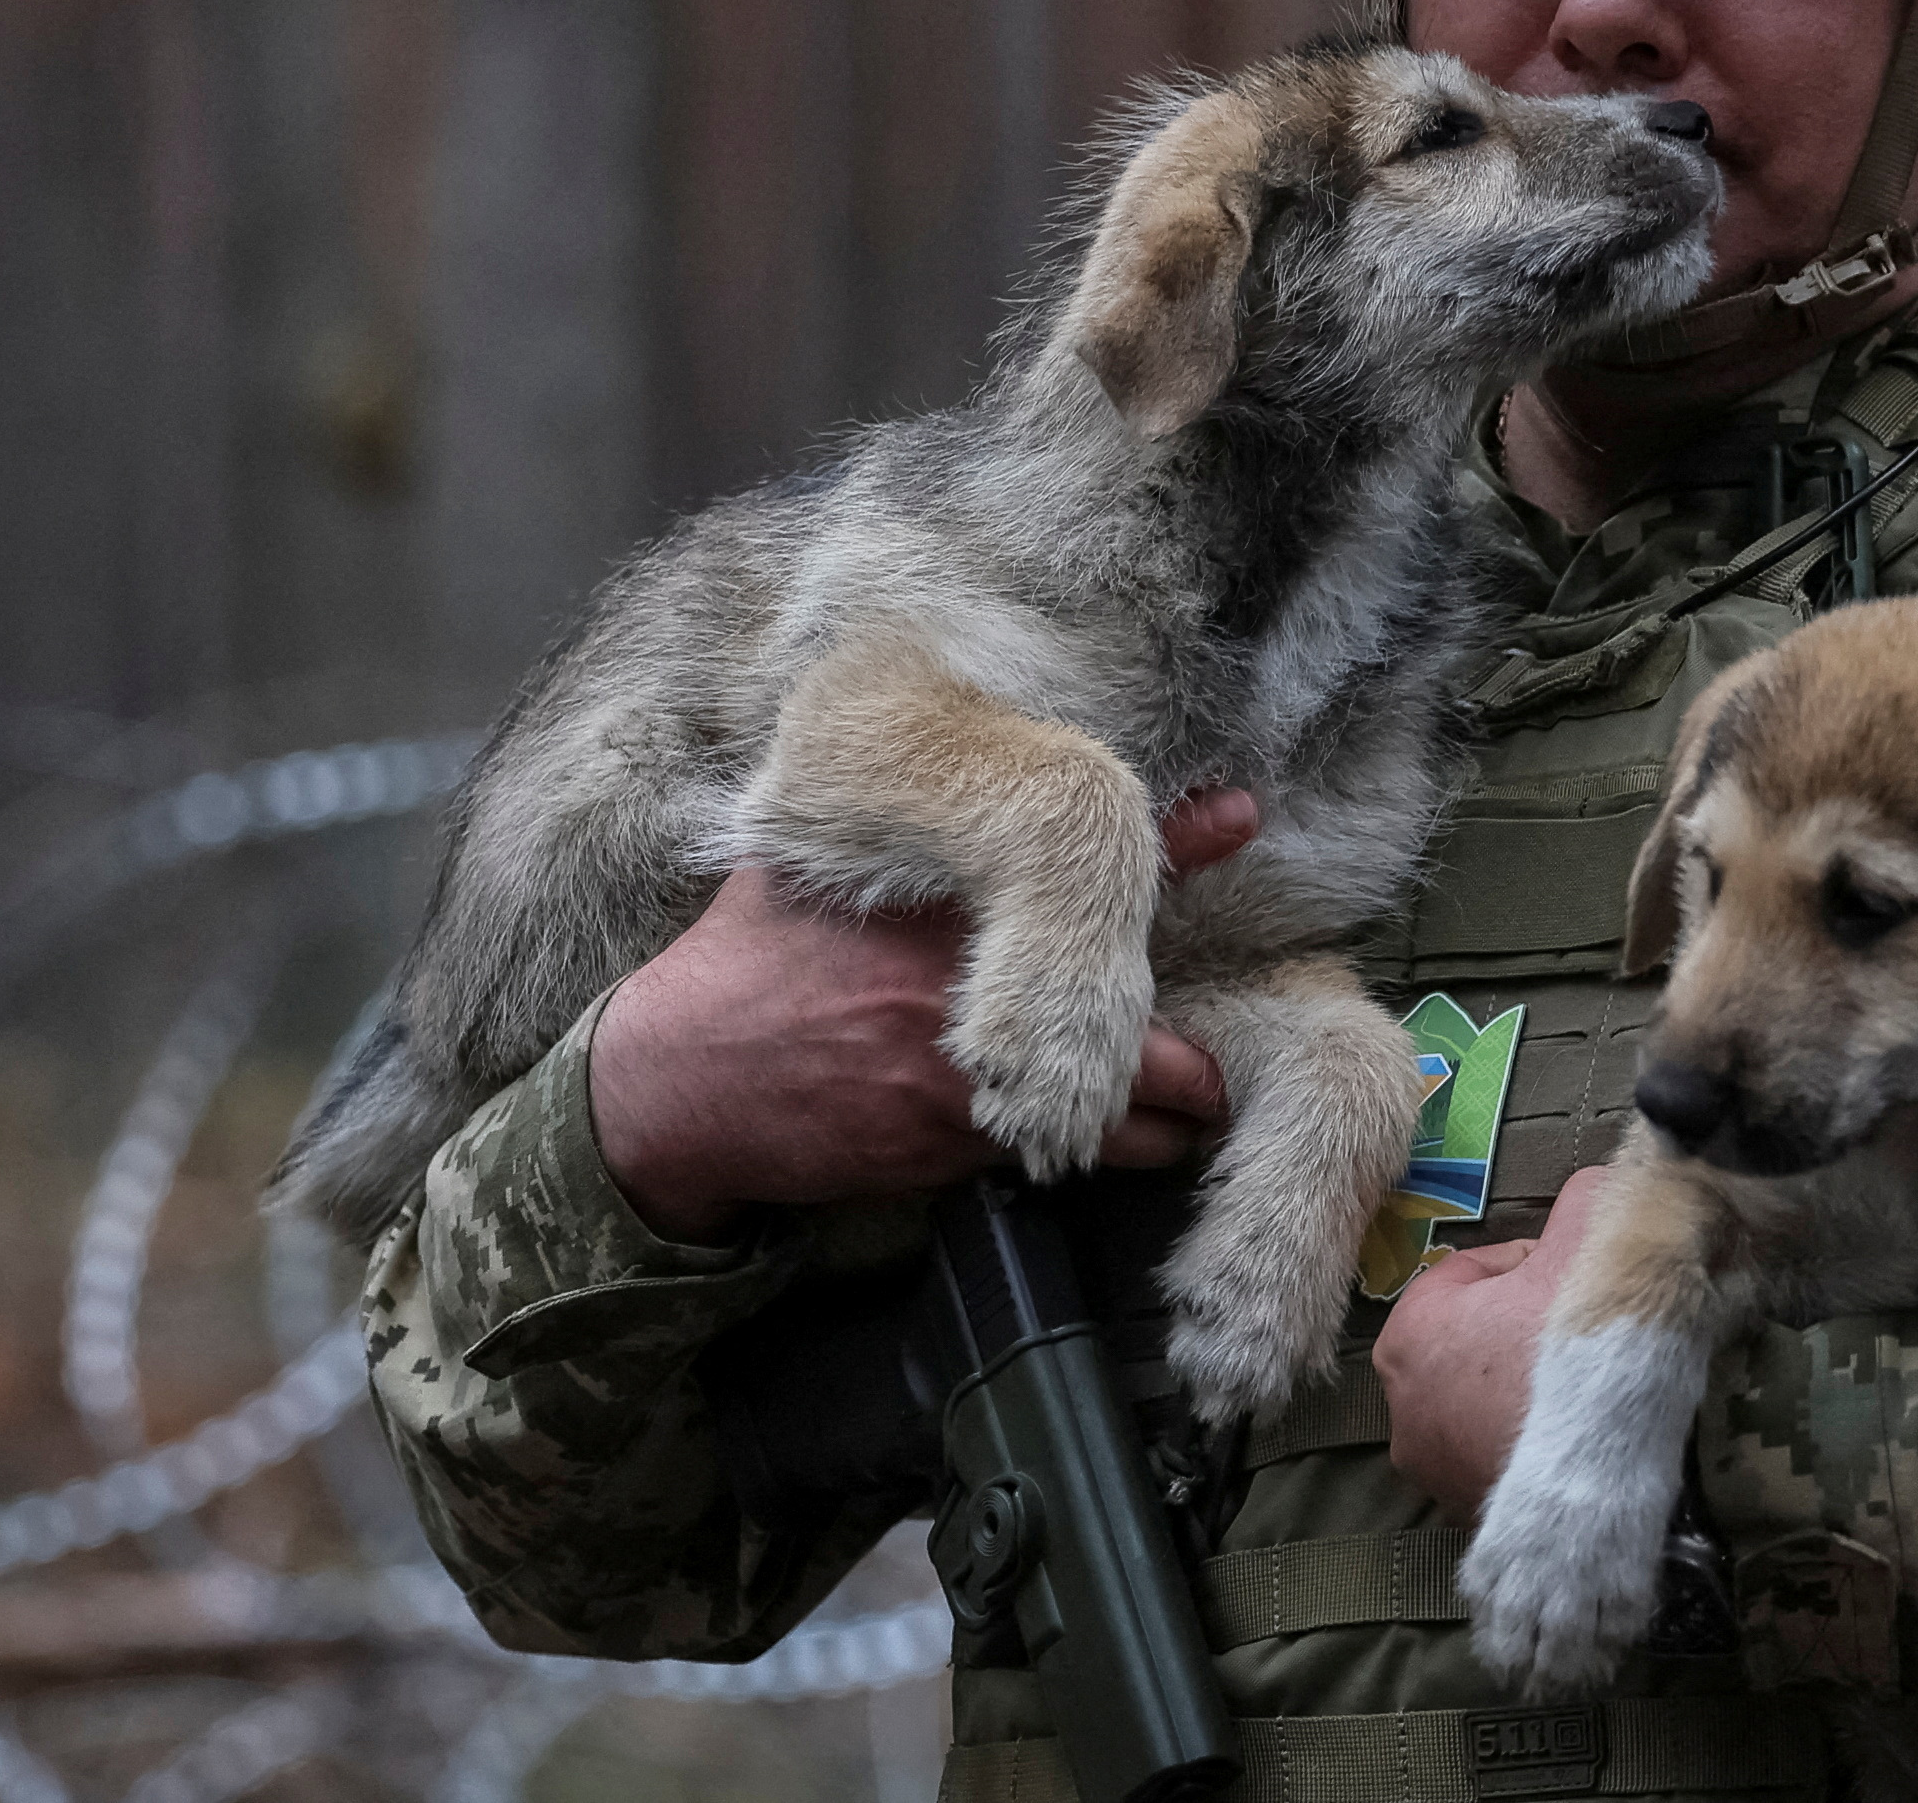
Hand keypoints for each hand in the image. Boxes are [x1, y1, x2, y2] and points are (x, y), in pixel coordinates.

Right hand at [589, 786, 1258, 1242]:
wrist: (674, 1083)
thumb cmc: (754, 961)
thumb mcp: (823, 868)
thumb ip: (901, 832)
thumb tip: (954, 763)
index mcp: (944, 903)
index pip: (1089, 861)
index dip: (1179, 839)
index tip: (1243, 817)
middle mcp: (968, 989)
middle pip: (1143, 1036)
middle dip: (1193, 1063)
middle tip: (1215, 1060)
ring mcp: (965, 1080)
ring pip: (1115, 1119)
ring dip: (1156, 1121)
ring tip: (1176, 1110)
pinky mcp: (945, 1148)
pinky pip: (1049, 1154)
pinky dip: (1076, 1149)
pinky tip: (1080, 1134)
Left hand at [1376, 1162, 1610, 1516]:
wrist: (1595, 1483)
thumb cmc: (1573, 1357)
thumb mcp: (1586, 1250)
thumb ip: (1587, 1201)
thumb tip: (1601, 1181)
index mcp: (1410, 1328)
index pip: (1472, 1269)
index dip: (1532, 1264)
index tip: (1572, 1278)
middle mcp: (1398, 1400)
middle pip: (1472, 1334)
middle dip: (1521, 1326)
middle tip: (1577, 1329)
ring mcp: (1426, 1462)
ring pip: (1479, 1396)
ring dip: (1521, 1385)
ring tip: (1579, 1386)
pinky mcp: (1457, 1509)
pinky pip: (1491, 1450)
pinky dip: (1522, 1438)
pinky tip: (1568, 1434)